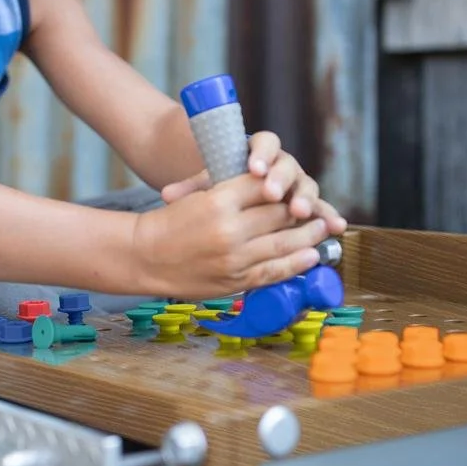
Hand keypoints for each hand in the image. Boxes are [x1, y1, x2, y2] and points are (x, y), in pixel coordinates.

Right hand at [134, 173, 331, 298]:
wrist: (145, 256)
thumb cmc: (171, 222)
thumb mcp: (198, 195)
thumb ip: (234, 192)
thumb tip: (272, 190)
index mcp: (218, 201)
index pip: (264, 187)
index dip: (282, 185)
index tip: (291, 185)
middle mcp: (229, 229)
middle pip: (279, 214)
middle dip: (300, 209)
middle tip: (314, 207)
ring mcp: (234, 258)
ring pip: (284, 243)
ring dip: (308, 236)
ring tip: (322, 229)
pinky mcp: (235, 280)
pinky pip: (274, 271)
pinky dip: (296, 263)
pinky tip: (311, 256)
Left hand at [161, 130, 346, 233]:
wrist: (239, 189)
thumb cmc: (221, 184)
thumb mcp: (206, 183)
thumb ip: (191, 188)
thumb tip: (167, 195)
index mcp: (258, 151)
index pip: (264, 143)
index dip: (261, 155)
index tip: (252, 167)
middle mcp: (281, 165)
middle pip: (287, 166)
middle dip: (281, 180)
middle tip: (272, 193)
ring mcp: (297, 184)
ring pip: (306, 186)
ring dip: (305, 198)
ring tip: (299, 211)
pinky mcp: (306, 203)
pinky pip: (320, 209)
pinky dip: (328, 216)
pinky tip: (336, 227)